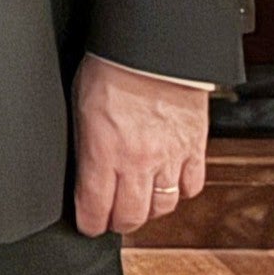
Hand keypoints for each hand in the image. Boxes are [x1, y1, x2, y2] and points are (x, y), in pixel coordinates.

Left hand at [72, 53, 208, 235]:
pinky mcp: (194, 148)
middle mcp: (137, 162)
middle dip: (118, 222)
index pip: (95, 207)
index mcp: (102, 151)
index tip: (87, 225)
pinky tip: (169, 184)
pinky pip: (191, 186)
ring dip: (149, 210)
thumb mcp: (79, 105)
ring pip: (162, 206)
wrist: (152, 49)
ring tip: (139, 204)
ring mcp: (169, 158)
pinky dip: (180, 191)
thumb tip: (79, 166)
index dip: (89, 223)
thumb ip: (84, 142)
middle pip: (131, 215)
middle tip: (111, 219)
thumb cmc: (111, 67)